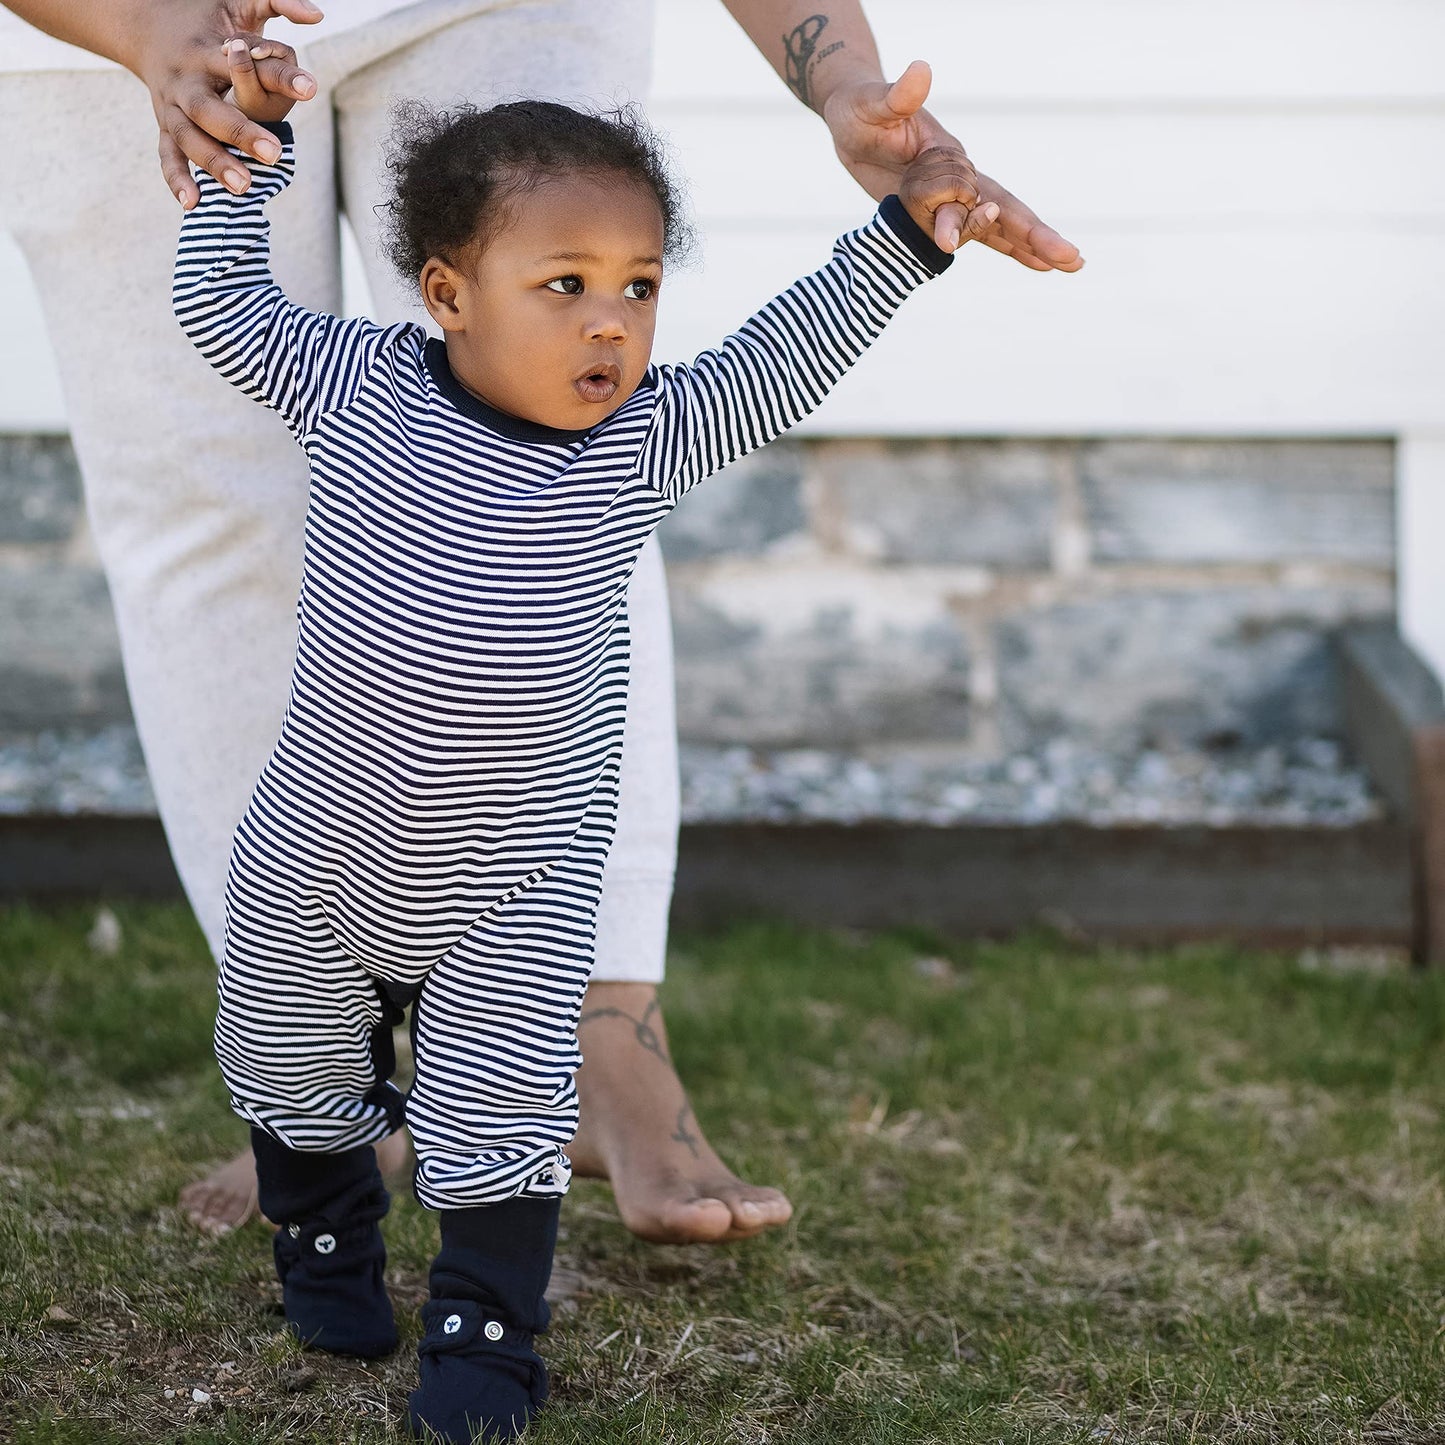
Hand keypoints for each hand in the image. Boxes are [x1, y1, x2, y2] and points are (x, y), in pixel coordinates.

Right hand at [130, 0, 322, 207]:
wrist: (144, 26)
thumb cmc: (205, 17)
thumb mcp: (237, 3)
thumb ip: (277, 2)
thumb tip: (318, 16)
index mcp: (206, 49)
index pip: (246, 63)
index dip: (279, 75)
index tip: (311, 89)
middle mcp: (185, 80)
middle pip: (209, 109)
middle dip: (241, 131)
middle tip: (275, 152)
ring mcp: (171, 106)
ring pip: (188, 137)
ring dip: (214, 161)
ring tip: (245, 185)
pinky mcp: (164, 126)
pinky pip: (167, 154)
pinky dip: (176, 178)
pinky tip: (194, 203)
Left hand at [823, 59, 1083, 272]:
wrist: (854, 118)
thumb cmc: (861, 107)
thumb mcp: (874, 102)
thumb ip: (898, 95)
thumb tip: (920, 71)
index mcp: (948, 155)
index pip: (969, 190)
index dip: (972, 217)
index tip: (947, 240)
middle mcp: (960, 176)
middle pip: (1005, 209)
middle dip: (1037, 235)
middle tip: (1073, 259)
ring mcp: (954, 196)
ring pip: (1000, 225)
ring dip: (1032, 247)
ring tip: (1068, 266)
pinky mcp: (941, 211)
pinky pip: (981, 234)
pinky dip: (1009, 248)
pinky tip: (1035, 263)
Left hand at [898, 146, 998, 253]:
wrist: (912, 223)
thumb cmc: (932, 235)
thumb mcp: (952, 236)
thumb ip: (973, 225)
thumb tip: (993, 210)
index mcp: (917, 195)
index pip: (956, 184)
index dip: (968, 197)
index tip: (966, 208)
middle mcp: (914, 176)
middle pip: (959, 168)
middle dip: (970, 186)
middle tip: (965, 202)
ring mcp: (917, 164)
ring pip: (956, 157)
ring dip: (967, 174)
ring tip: (961, 192)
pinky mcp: (923, 156)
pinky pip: (951, 150)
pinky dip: (961, 163)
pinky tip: (958, 179)